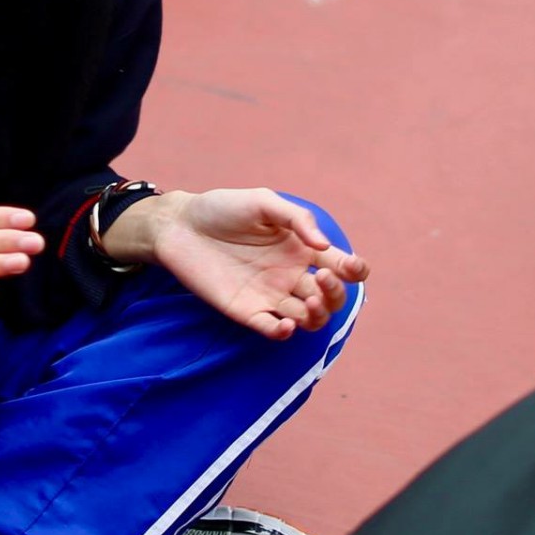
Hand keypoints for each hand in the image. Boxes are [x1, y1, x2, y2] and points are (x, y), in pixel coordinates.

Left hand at [106, 189, 369, 340]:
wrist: (180, 225)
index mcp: (301, 248)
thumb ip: (296, 218)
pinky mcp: (246, 310)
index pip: (341, 266)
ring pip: (310, 319)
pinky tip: (283, 324)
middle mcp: (291, 274)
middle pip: (331, 297)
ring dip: (317, 316)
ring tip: (308, 303)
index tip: (350, 267)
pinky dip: (283, 332)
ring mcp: (270, 294)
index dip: (354, 270)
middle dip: (336, 294)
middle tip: (321, 279)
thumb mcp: (263, 202)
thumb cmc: (223, 208)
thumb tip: (324, 246)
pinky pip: (272, 329)